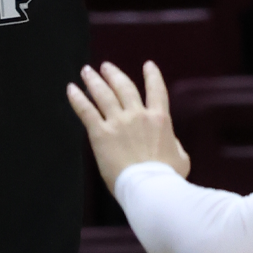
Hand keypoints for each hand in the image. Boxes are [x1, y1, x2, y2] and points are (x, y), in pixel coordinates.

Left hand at [67, 61, 190, 190]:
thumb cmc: (168, 177)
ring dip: (94, 80)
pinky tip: (71, 89)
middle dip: (114, 74)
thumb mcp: (181, 158)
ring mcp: (118, 123)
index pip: (157, 91)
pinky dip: (77, 98)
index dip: (153, 76)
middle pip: (124, 87)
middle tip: (105, 66)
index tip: (148, 65)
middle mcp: (137, 115)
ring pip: (103, 94)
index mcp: (159, 120)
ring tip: (87, 71)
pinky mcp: (100, 133)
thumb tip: (168, 139)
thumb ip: (174, 143)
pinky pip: (86, 110)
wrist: (150, 187)